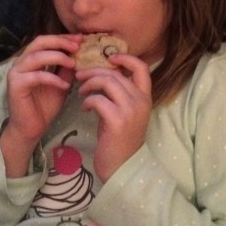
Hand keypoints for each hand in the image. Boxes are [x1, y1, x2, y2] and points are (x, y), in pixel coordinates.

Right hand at [1, 34, 80, 176]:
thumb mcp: (61, 83)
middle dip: (60, 42)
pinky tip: (65, 85)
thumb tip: (80, 54)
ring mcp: (16, 73)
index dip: (63, 38)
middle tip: (77, 46)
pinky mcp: (15, 85)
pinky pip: (36, 76)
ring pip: (37, 56)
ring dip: (57, 57)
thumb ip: (66, 69)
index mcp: (31, 59)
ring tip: (74, 63)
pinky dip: (52, 78)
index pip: (46, 40)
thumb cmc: (44, 107)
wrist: (30, 129)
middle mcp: (21, 62)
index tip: (81, 39)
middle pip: (39, 42)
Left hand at [76, 54, 151, 182]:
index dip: (125, 57)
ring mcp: (130, 110)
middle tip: (80, 76)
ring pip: (107, 82)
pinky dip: (88, 101)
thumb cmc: (119, 140)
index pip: (141, 67)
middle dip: (94, 71)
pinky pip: (98, 99)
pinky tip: (84, 108)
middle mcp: (140, 101)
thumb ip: (117, 95)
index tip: (109, 58)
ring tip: (81, 92)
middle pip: (115, 73)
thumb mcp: (123, 113)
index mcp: (145, 98)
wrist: (122, 168)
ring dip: (89, 84)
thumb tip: (99, 75)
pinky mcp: (117, 121)